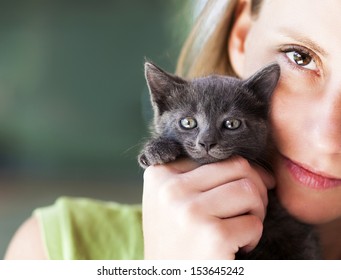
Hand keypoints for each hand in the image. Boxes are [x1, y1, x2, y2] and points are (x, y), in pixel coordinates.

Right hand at [142, 157, 274, 258]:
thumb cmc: (176, 238)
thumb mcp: (173, 200)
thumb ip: (202, 176)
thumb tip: (264, 172)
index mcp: (159, 174)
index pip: (216, 156)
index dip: (238, 172)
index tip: (242, 192)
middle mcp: (171, 189)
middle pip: (237, 167)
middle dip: (254, 188)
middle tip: (247, 210)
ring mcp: (190, 211)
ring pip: (249, 190)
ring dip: (255, 211)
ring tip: (240, 227)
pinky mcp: (213, 236)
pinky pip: (253, 223)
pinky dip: (252, 237)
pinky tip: (234, 248)